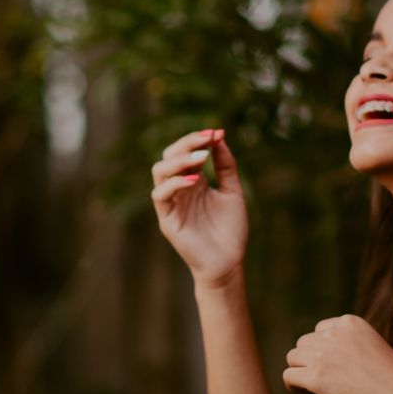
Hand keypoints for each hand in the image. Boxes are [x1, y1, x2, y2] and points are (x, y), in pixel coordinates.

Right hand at [151, 126, 247, 288]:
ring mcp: (171, 203)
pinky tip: (196, 180)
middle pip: (169, 156)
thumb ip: (226, 165)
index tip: (217, 131)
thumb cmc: (231, 230)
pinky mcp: (167, 219)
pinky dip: (175, 183)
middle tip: (207, 138)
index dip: (198, 139)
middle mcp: (179, 189)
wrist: (229, 262)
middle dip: (187, 142)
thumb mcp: (233, 191)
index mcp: (193, 181)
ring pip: (159, 171)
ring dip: (179, 160)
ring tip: (202, 157)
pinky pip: (160, 195)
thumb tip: (219, 136)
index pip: (186, 151)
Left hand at [282, 314, 392, 393]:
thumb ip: (348, 343)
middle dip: (310, 358)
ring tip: (310, 385)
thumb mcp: (370, 345)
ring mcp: (322, 355)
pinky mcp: (315, 377)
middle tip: (322, 376)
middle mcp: (332, 334)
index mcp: (348, 322)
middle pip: (304, 343)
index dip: (322, 347)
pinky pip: (289, 375)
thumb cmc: (390, 376)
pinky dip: (291, 384)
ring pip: (293, 357)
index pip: (320, 329)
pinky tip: (301, 392)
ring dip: (300, 369)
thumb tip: (321, 357)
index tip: (331, 363)